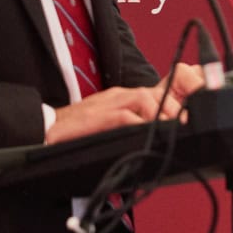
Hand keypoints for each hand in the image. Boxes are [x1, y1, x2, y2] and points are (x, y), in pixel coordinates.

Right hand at [45, 65, 205, 144]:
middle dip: (174, 110)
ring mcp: (107, 104)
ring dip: (161, 115)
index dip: (175, 106)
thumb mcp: (113, 128)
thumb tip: (159, 140)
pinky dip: (139, 124)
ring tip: (169, 130)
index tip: (187, 123)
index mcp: (123, 99)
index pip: (157, 94)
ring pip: (144, 98)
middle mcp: (118, 97)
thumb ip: (135, 129)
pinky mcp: (96, 117)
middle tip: (183, 128)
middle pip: (155, 93)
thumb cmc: (78, 133)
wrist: (44, 130)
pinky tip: (146, 135)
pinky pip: (124, 115)